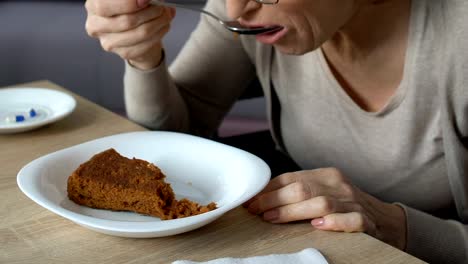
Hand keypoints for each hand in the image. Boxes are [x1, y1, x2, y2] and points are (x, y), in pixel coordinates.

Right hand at [85, 0, 175, 69]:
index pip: (103, 5)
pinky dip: (159, 33)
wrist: (137, 31)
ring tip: (166, 15)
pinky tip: (163, 26)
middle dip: (150, 12)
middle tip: (162, 6)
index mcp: (93, 4)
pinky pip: (145, 45)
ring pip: (139, 33)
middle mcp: (95, 24)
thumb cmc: (132, 8)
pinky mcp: (122, 52)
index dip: (127, 3)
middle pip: (126, 21)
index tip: (146, 0)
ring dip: (158, 22)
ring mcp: (107, 41)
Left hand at [244, 168, 406, 249]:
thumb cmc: (344, 206)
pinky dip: (334, 222)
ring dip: (292, 211)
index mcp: (325, 174)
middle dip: (274, 200)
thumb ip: (300, 191)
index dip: (268, 189)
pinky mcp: (365, 221)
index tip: (250, 200)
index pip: (291, 178)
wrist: (384, 219)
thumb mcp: (323, 190)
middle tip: (256, 211)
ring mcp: (352, 203)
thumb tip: (262, 197)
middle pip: (302, 189)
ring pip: (320, 203)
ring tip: (272, 219)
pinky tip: (317, 225)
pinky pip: (351, 220)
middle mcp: (338, 185)